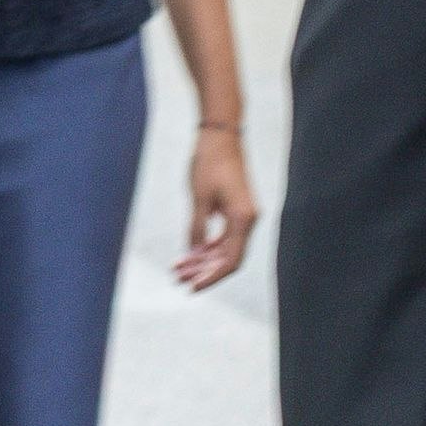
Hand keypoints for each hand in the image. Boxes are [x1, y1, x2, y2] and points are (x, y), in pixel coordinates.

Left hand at [178, 125, 256, 289]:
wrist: (220, 137)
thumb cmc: (209, 164)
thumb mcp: (199, 198)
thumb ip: (197, 228)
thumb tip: (193, 253)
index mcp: (243, 218)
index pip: (231, 260)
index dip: (212, 277)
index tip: (191, 288)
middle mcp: (247, 219)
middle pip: (229, 257)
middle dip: (203, 271)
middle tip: (177, 278)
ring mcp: (242, 215)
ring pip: (224, 249)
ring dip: (202, 260)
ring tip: (178, 268)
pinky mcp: (234, 210)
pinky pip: (223, 237)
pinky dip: (206, 246)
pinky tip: (189, 253)